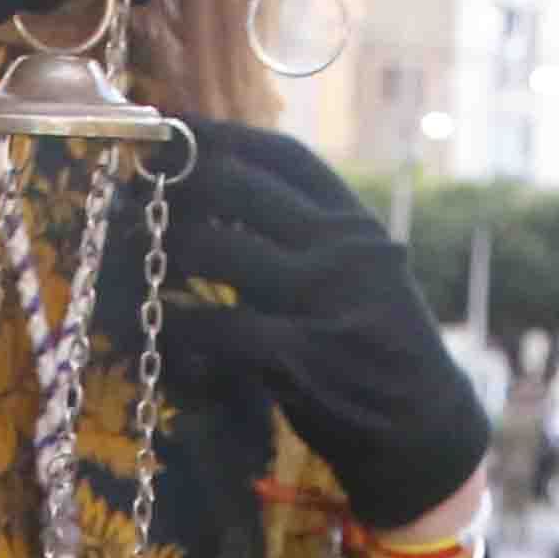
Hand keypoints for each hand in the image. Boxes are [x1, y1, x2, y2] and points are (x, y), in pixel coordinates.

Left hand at [165, 124, 490, 528]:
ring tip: (134, 252)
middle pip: (238, 187)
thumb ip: (311, 236)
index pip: (281, 157)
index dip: (220, 137)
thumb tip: (228, 192)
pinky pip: (215, 326)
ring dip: (162, 247)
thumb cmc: (378, 347)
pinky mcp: (300, 357)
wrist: (424, 428)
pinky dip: (176, 321)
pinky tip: (155, 320)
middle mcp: (341, 249)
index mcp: (355, 223)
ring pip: (217, 246)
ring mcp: (322, 300)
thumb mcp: (363, 275)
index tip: (173, 129)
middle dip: (177, 183)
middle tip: (136, 192)